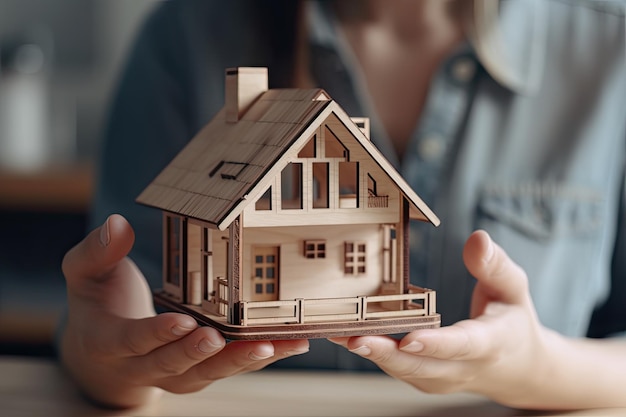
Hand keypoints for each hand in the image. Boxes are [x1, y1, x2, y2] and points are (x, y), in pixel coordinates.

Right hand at [61, 214, 308, 407]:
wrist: (102, 355)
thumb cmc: (97, 305)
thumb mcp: (85, 274)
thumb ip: (97, 251)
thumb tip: (117, 223)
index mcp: (108, 340)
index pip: (130, 340)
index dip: (156, 333)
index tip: (182, 321)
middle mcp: (141, 365)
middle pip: (171, 365)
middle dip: (198, 352)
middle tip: (221, 338)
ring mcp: (172, 374)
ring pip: (206, 374)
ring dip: (240, 362)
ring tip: (275, 345)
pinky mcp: (197, 373)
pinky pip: (226, 369)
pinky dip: (256, 359)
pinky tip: (288, 344)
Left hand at [329, 230, 549, 407]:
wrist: (518, 369)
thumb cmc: (513, 321)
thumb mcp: (514, 288)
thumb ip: (495, 265)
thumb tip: (476, 239)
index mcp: (490, 345)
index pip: (463, 345)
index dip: (436, 343)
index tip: (411, 337)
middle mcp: (462, 369)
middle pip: (422, 366)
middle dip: (387, 354)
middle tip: (354, 339)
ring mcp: (441, 379)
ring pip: (404, 371)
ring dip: (372, 354)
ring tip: (338, 333)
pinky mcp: (425, 379)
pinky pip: (398, 368)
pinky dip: (374, 354)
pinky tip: (347, 335)